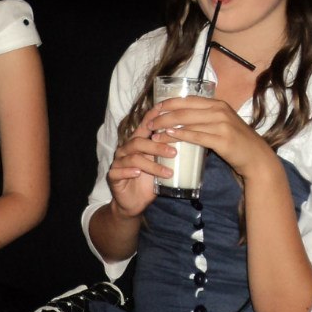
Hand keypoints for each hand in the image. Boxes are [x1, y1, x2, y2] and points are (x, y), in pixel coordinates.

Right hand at [104, 101, 175, 218]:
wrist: (133, 202)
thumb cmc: (149, 181)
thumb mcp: (162, 166)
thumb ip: (171, 154)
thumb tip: (198, 144)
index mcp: (138, 143)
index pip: (144, 126)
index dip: (152, 117)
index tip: (163, 108)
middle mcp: (126, 149)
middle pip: (139, 142)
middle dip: (157, 146)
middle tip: (174, 153)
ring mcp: (119, 161)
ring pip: (133, 158)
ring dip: (151, 165)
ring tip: (167, 172)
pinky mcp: (113, 175)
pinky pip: (118, 171)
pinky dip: (129, 171)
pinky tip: (138, 173)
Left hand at [150, 96, 274, 181]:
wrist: (257, 158)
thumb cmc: (236, 141)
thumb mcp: (222, 123)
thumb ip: (205, 117)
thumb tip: (180, 117)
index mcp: (217, 104)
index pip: (187, 100)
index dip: (168, 104)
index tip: (153, 110)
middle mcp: (219, 110)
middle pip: (183, 110)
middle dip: (162, 116)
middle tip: (148, 123)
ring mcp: (222, 124)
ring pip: (187, 122)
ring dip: (166, 127)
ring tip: (153, 133)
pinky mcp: (222, 140)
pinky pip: (196, 136)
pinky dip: (180, 136)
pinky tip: (168, 137)